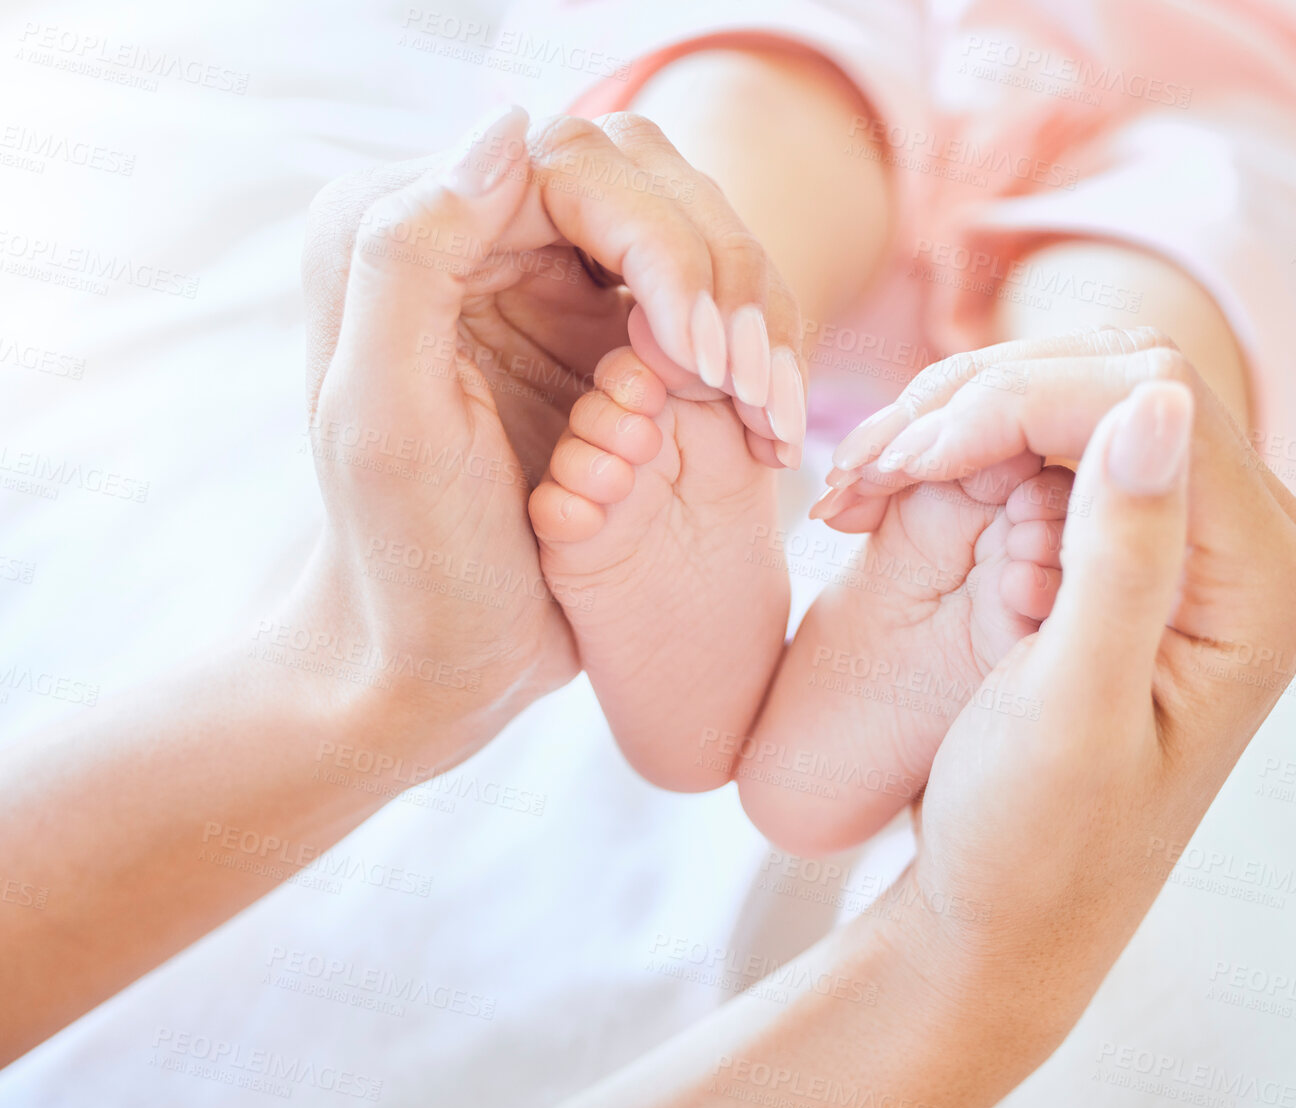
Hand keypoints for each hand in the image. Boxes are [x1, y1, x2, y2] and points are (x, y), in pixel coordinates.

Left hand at [295, 106, 806, 768]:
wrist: (438, 654)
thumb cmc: (409, 560)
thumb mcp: (387, 419)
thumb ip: (411, 257)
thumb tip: (508, 126)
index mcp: (403, 231)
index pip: (572, 170)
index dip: (661, 248)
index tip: (700, 359)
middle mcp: (473, 236)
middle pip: (644, 184)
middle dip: (718, 281)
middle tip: (753, 394)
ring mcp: (540, 281)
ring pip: (687, 233)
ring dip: (749, 317)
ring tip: (768, 420)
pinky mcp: (593, 333)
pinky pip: (700, 295)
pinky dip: (750, 349)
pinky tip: (766, 420)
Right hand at [890, 347, 1295, 1026]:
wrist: (1008, 915)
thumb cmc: (1034, 840)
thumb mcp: (1071, 706)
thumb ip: (1125, 554)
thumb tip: (1161, 399)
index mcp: (1271, 583)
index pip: (1155, 406)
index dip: (1021, 404)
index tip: (905, 459)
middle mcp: (1261, 546)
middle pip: (1122, 381)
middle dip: (984, 403)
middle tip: (869, 468)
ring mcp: (1204, 541)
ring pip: (1083, 395)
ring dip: (966, 421)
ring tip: (865, 480)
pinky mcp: (1145, 545)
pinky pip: (1060, 445)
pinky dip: (973, 450)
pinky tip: (899, 485)